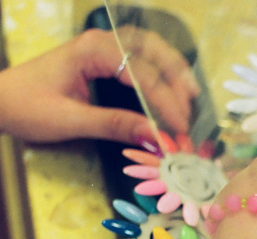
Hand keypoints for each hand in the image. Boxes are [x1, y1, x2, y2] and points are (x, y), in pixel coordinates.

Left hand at [0, 28, 198, 143]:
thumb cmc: (28, 108)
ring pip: (149, 49)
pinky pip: (139, 59)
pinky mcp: (101, 61)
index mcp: (92, 52)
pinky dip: (159, 71)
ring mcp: (101, 49)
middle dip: (176, 78)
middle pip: (152, 49)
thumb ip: (115, 125)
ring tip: (190, 94)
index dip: (165, 102)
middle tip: (190, 108)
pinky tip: (170, 85)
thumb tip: (155, 138)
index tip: (179, 129)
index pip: (142, 74)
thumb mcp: (71, 120)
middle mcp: (101, 43)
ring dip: (172, 70)